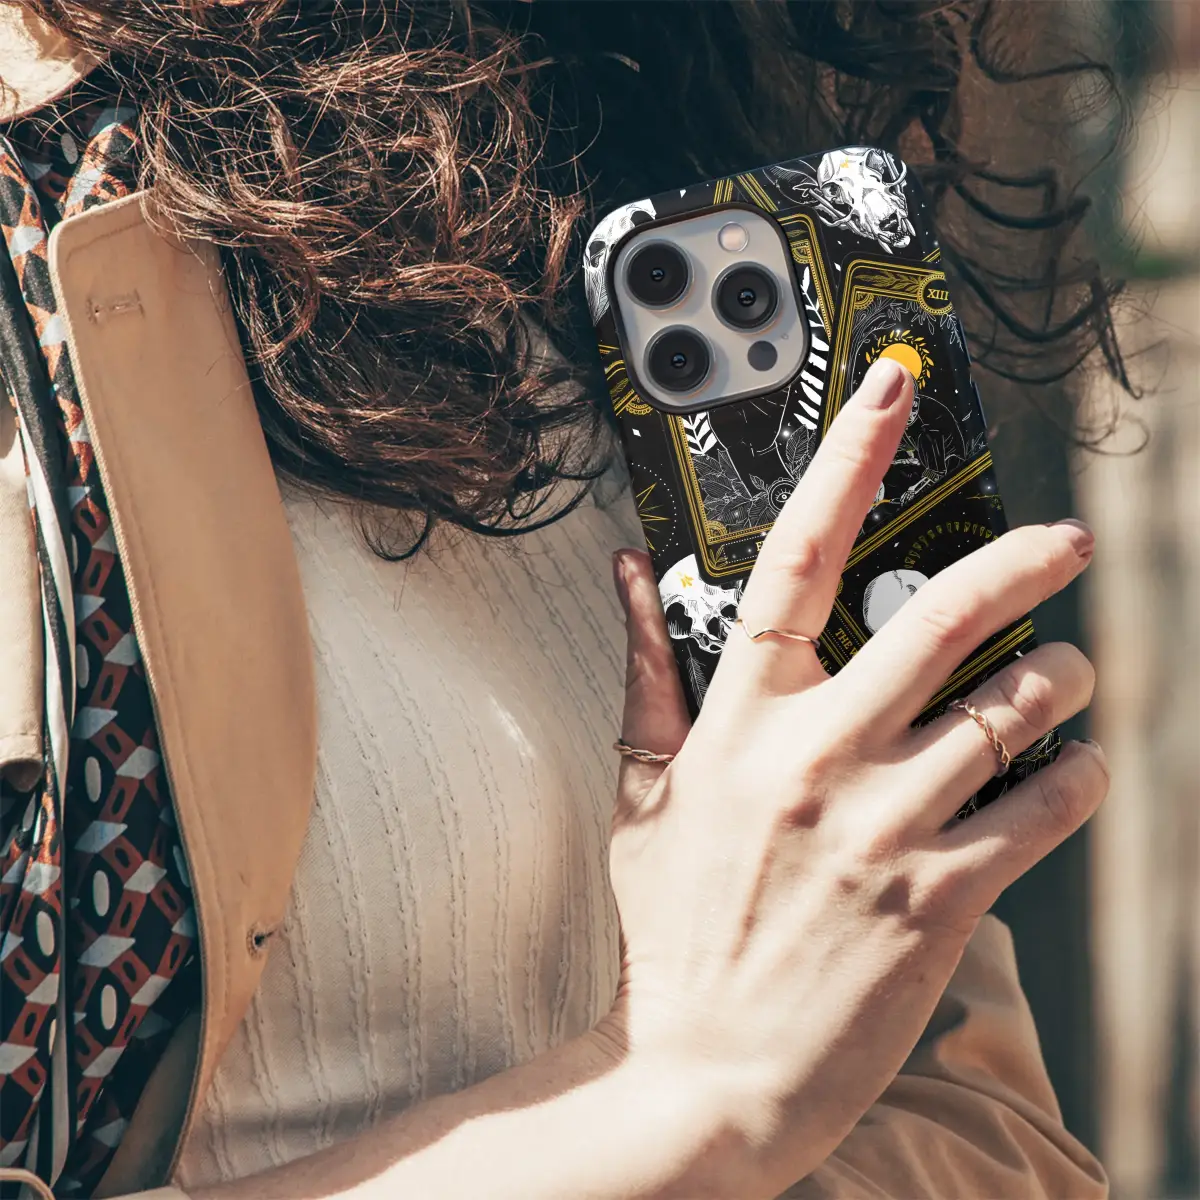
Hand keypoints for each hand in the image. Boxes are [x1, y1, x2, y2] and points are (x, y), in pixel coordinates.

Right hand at [604, 357, 1106, 1196]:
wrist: (705, 1071)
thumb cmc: (674, 930)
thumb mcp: (643, 793)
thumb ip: (646, 672)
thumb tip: (628, 575)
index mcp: (741, 721)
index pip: (796, 559)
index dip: (848, 461)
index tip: (892, 393)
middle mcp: (818, 757)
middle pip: (940, 617)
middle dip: (1022, 561)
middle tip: (1064, 540)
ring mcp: (883, 825)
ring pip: (1011, 710)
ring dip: (1062, 678)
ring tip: (1072, 673)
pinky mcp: (940, 895)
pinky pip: (1041, 808)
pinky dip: (1076, 775)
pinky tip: (1073, 766)